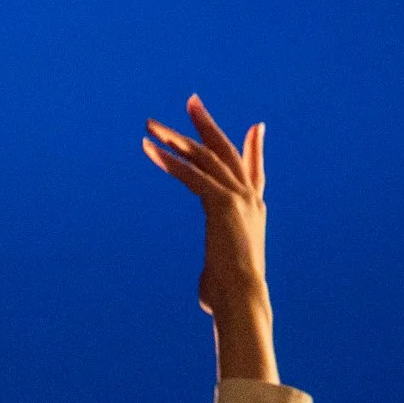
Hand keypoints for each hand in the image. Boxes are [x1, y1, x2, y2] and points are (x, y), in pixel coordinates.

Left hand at [143, 95, 274, 380]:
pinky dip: (167, 160)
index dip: (255, 149)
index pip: (255, 173)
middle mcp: (250, 200)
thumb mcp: (224, 282)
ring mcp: (238, 198)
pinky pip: (190, 174)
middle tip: (191, 101)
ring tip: (151, 125)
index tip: (256, 127)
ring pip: (204, 157)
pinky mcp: (222, 203)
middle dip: (208, 125)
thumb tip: (209, 297)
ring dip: (175, 138)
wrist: (242, 299)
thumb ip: (216, 276)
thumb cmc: (231, 301)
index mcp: (254, 213)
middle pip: (226, 152)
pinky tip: (147, 148)